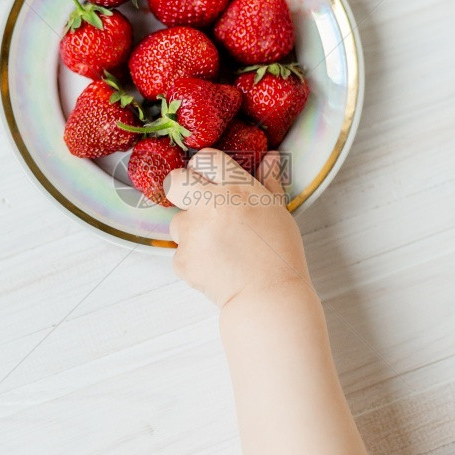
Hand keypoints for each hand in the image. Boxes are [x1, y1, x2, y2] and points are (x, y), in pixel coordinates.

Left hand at [164, 148, 312, 307]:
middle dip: (182, 189)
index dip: (206, 169)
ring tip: (218, 246)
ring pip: (177, 221)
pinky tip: (215, 265)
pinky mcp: (183, 259)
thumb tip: (269, 158)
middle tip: (198, 204)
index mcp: (236, 188)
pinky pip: (180, 252)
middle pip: (175, 180)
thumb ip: (267, 182)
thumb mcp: (277, 211)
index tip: (211, 180)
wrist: (268, 295)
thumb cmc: (279, 253)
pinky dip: (193, 259)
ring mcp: (193, 233)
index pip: (206, 158)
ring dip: (191, 231)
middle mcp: (210, 205)